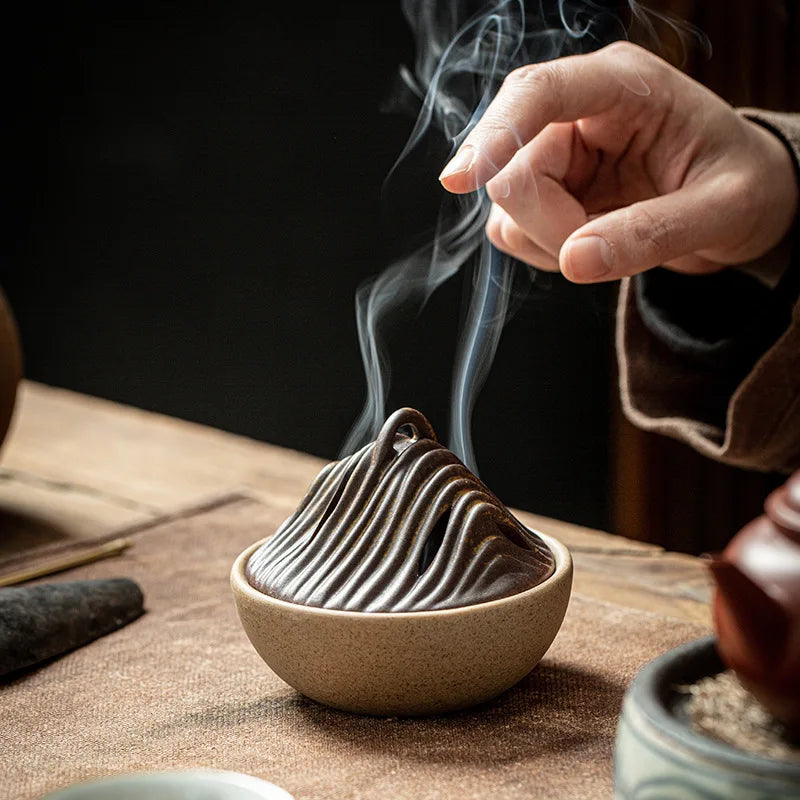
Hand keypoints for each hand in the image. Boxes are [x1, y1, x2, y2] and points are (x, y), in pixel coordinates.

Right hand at [438, 42, 797, 282]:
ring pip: (506, 209)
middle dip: (551, 226)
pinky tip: (592, 241)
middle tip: (607, 247)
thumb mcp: (723, 210)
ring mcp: (554, 153)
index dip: (495, 135)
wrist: (738, 204)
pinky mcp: (544, 191)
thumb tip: (574, 261)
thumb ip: (652, 233)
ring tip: (616, 238)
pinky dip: (547, 251)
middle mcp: (577, 112)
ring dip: (552, 242)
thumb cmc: (743, 187)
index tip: (459, 180)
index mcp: (622, 86)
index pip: (539, 93)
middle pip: (512, 171)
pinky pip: (513, 231)